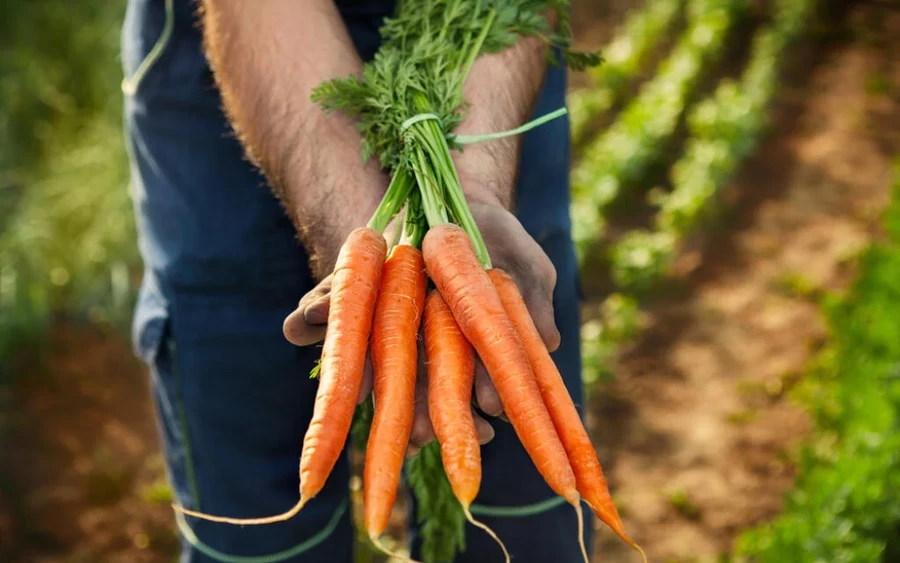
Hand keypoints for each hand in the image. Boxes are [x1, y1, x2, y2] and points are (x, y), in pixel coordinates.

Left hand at [282, 198, 559, 455]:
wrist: (446, 191)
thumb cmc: (493, 234)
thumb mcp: (526, 264)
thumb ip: (535, 301)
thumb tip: (552, 343)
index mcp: (461, 349)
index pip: (463, 396)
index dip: (469, 419)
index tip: (479, 431)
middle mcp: (415, 344)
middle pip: (410, 393)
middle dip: (412, 419)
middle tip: (414, 439)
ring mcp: (379, 319)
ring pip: (361, 360)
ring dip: (355, 379)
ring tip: (354, 395)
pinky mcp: (347, 290)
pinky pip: (323, 308)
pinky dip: (310, 317)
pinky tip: (301, 325)